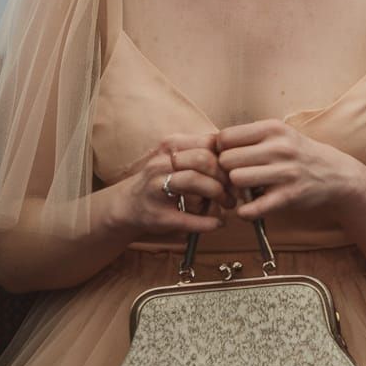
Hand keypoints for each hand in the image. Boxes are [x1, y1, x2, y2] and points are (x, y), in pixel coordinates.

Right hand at [110, 133, 229, 237]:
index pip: (207, 142)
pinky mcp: (157, 214)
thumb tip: (239, 155)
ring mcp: (156, 187)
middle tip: (235, 191)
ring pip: (194, 181)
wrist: (126, 206)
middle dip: (225, 176)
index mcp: (171, 147)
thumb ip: (203, 155)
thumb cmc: (160, 182)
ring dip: (218, 194)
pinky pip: (187, 217)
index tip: (237, 169)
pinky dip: (207, 222)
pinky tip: (217, 224)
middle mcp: (161, 163)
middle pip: (203, 159)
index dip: (228, 156)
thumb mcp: (179, 161)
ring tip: (228, 204)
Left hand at [217, 119, 360, 221]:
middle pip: (227, 160)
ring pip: (237, 180)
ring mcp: (285, 172)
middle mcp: (279, 148)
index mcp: (273, 128)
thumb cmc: (298, 153)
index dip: (220, 150)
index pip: (225, 137)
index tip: (227, 158)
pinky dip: (244, 212)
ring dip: (235, 190)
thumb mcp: (279, 134)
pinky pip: (252, 208)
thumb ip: (249, 137)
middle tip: (232, 178)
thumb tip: (210, 143)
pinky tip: (248, 209)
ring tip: (242, 191)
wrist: (335, 174)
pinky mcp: (289, 197)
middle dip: (225, 171)